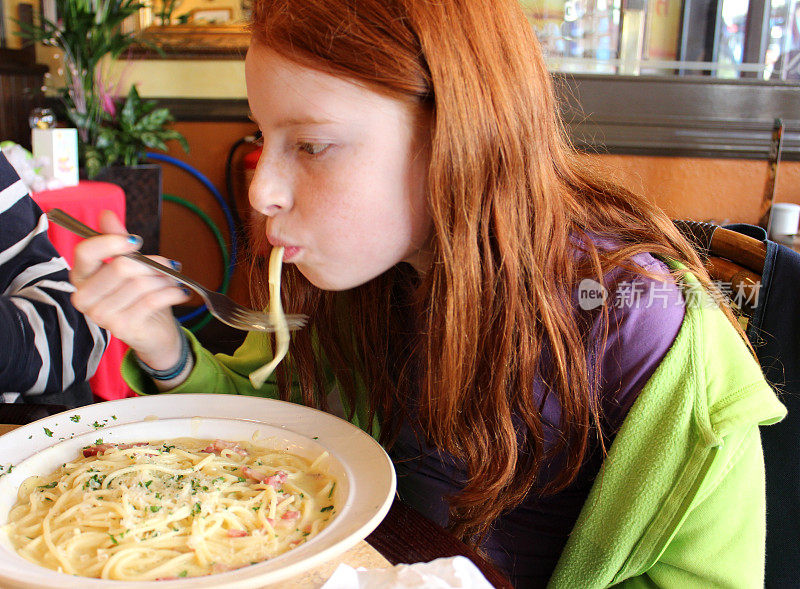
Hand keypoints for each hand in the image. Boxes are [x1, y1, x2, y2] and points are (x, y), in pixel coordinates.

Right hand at [70, 210, 189, 369]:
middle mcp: (84, 297)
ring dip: (165, 279)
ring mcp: (101, 315)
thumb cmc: (139, 297)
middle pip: (120, 267)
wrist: (154, 332)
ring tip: (176, 280)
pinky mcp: (121, 328)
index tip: (136, 240)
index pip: (85, 252)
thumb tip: (106, 214)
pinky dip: (171, 293)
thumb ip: (115, 240)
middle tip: (170, 265)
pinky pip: (151, 301)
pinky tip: (181, 292)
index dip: (112, 242)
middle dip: (152, 263)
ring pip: (139, 284)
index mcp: (81, 277)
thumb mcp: (129, 264)